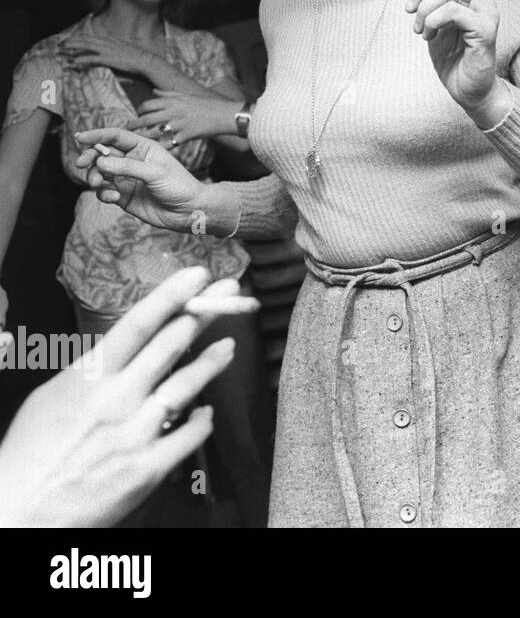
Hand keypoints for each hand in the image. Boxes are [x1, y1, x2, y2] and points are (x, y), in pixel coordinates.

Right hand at [0, 267, 258, 526]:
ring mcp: (136, 432)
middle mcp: (116, 399)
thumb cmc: (29, 454)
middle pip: (171, 345)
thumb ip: (92, 373)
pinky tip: (207, 412)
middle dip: (205, 315)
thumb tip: (122, 352)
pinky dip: (202, 420)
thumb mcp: (52, 398)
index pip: (137, 325)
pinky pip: (190, 434)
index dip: (171, 296)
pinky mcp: (148, 466)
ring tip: (229, 346)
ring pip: (188, 385)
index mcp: (88, 378)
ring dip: (212, 362)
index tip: (197, 276)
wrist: (18, 512)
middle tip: (230, 296)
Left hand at [59, 35, 160, 77]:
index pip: (92, 37)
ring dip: (73, 47)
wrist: (146, 61)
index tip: (71, 40)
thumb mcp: (125, 49)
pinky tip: (74, 61)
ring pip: (86, 46)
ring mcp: (108, 50)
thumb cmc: (138, 58)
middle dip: (73, 40)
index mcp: (111, 40)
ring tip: (63, 48)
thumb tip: (110, 50)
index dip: (80, 38)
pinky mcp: (109, 59)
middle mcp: (108, 43)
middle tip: (62, 43)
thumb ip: (116, 48)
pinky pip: (92, 58)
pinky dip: (82, 59)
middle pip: (86, 39)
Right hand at [73, 127, 210, 231]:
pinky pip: (104, 192)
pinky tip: (113, 197)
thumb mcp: (155, 172)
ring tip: (99, 183)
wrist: (188, 211)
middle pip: (102, 154)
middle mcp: (132, 161)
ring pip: (99, 173)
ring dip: (94, 177)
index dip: (96, 135)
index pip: (115, 136)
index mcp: (142, 148)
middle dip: (90, 157)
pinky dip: (103, 193)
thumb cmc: (179, 186)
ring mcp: (126, 179)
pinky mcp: (123, 196)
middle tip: (81, 164)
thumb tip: (100, 162)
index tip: (79, 138)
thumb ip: (128, 167)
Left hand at [128, 91, 242, 146]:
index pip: (147, 105)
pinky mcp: (185, 136)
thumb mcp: (186, 95)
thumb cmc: (206, 105)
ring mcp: (178, 124)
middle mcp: (172, 111)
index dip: (139, 111)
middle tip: (128, 130)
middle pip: (145, 119)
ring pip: (153, 132)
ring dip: (143, 137)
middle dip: (134, 125)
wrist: (224, 115)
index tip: (137, 116)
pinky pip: (169, 143)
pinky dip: (161, 147)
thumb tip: (153, 90)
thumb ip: (168, 93)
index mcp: (172, 101)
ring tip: (137, 141)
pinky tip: (155, 151)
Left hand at [404, 0, 507, 121]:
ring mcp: (487, 13)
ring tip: (421, 30)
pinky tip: (429, 36)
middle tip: (410, 10)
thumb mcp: (436, 22)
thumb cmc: (453, 59)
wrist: (469, 91)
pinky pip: (453, 11)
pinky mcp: (486, 29)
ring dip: (425, 9)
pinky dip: (433, 21)